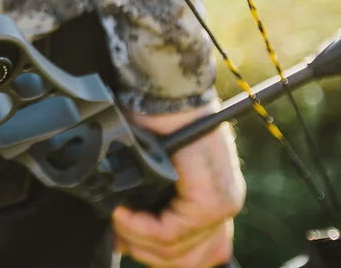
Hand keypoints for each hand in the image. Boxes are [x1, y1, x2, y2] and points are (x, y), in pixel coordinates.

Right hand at [112, 103, 245, 267]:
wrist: (166, 90)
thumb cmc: (155, 119)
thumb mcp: (157, 165)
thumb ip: (154, 198)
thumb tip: (126, 225)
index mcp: (214, 198)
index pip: (195, 253)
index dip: (154, 254)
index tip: (123, 241)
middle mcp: (224, 204)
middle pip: (186, 259)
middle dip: (145, 252)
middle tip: (117, 234)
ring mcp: (221, 204)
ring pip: (176, 250)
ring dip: (138, 239)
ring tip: (116, 218)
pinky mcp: (210, 200)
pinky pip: (171, 233)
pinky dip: (140, 227)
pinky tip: (123, 212)